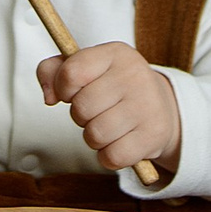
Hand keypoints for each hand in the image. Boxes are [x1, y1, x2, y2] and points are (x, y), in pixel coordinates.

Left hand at [38, 42, 181, 178]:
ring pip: (95, 135)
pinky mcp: (154, 135)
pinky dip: (108, 156)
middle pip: (81, 107)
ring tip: (107, 126)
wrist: (161, 107)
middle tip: (95, 111)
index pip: (71, 72)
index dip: (63, 88)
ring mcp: (147, 105)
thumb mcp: (87, 68)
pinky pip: (112, 157)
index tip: (72, 92)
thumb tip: (49, 97)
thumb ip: (54, 71)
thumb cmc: (113, 87)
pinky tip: (119, 142)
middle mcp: (134, 75)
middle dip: (80, 116)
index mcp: (115, 53)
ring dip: (94, 138)